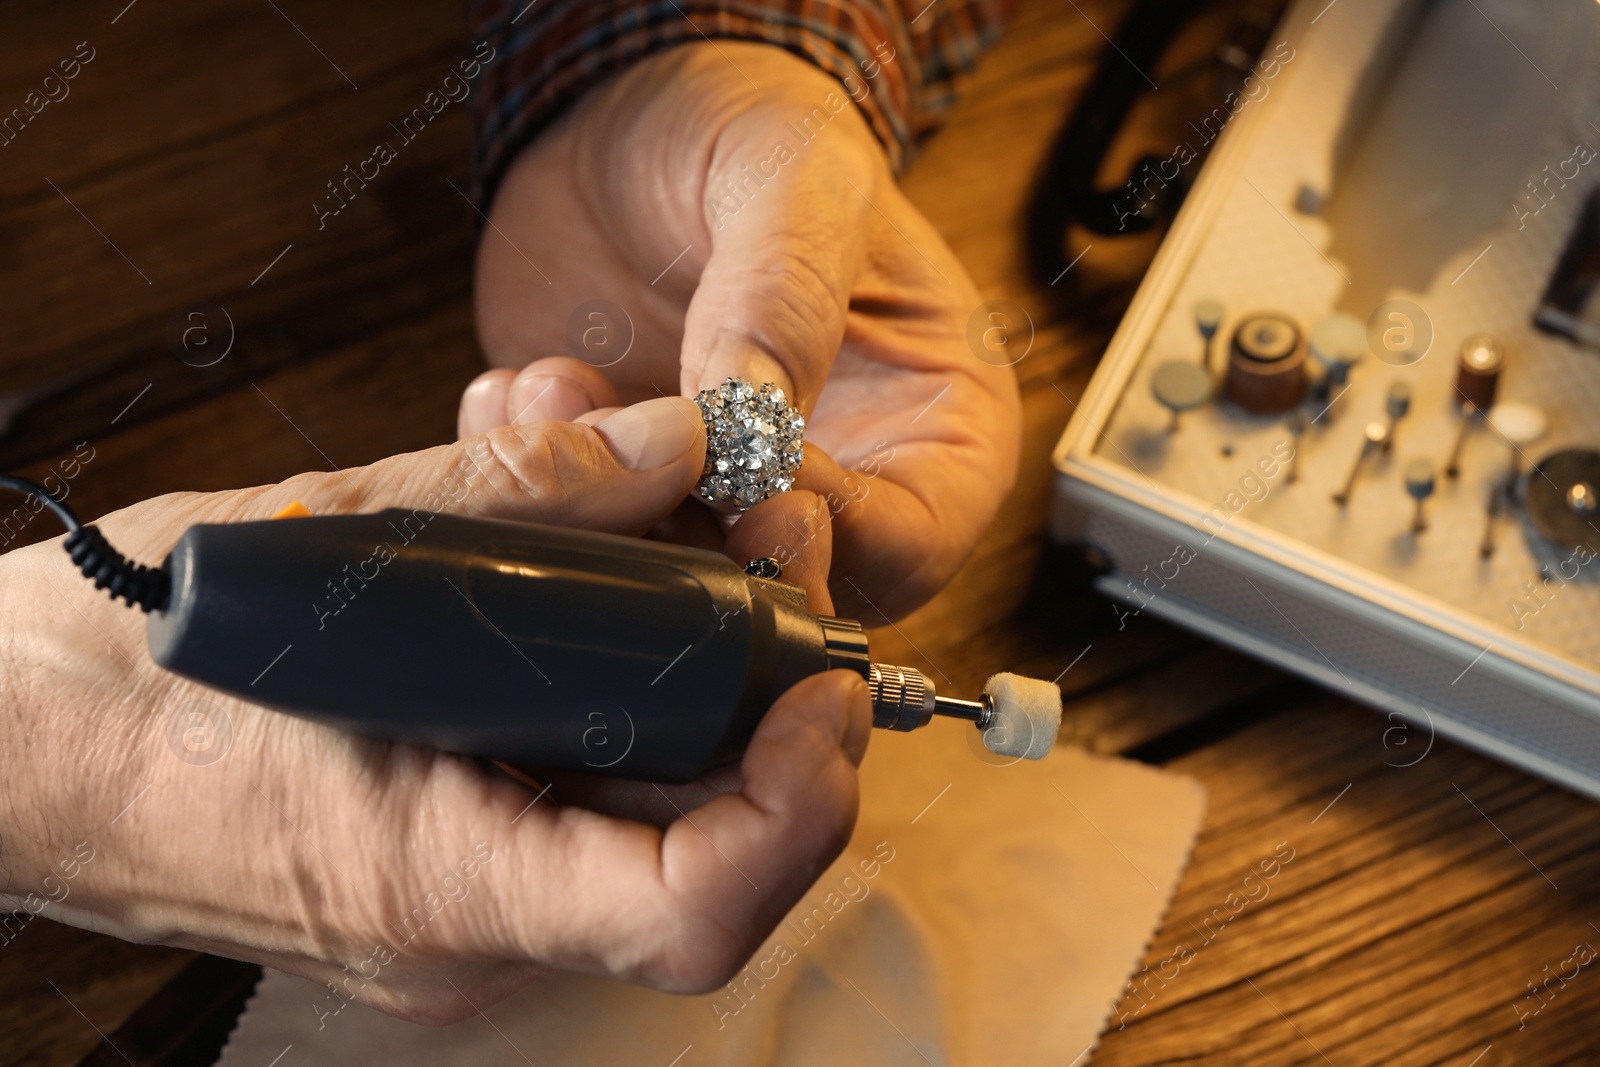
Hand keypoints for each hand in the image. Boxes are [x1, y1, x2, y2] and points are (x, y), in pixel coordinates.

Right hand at [0, 398, 869, 1022]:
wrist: (8, 748)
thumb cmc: (111, 683)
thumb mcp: (322, 553)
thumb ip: (517, 495)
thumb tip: (676, 443)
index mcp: (439, 881)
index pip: (689, 908)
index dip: (796, 802)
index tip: (822, 682)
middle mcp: (475, 919)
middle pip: (704, 825)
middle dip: (760, 674)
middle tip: (764, 534)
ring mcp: (469, 891)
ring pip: (651, 784)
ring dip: (686, 643)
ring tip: (658, 498)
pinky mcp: (455, 840)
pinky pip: (577, 762)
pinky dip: (606, 654)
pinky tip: (575, 544)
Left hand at [465, 42, 1021, 621]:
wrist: (633, 121)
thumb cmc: (758, 130)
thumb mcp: (799, 182)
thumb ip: (787, 299)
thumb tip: (751, 425)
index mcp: (935, 423)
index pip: (910, 543)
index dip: (827, 533)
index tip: (741, 474)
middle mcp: (841, 479)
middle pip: (790, 585)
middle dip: (694, 537)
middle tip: (629, 463)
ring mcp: (726, 494)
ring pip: (673, 576)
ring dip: (601, 506)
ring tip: (565, 386)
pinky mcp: (629, 487)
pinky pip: (585, 531)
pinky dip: (542, 483)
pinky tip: (531, 388)